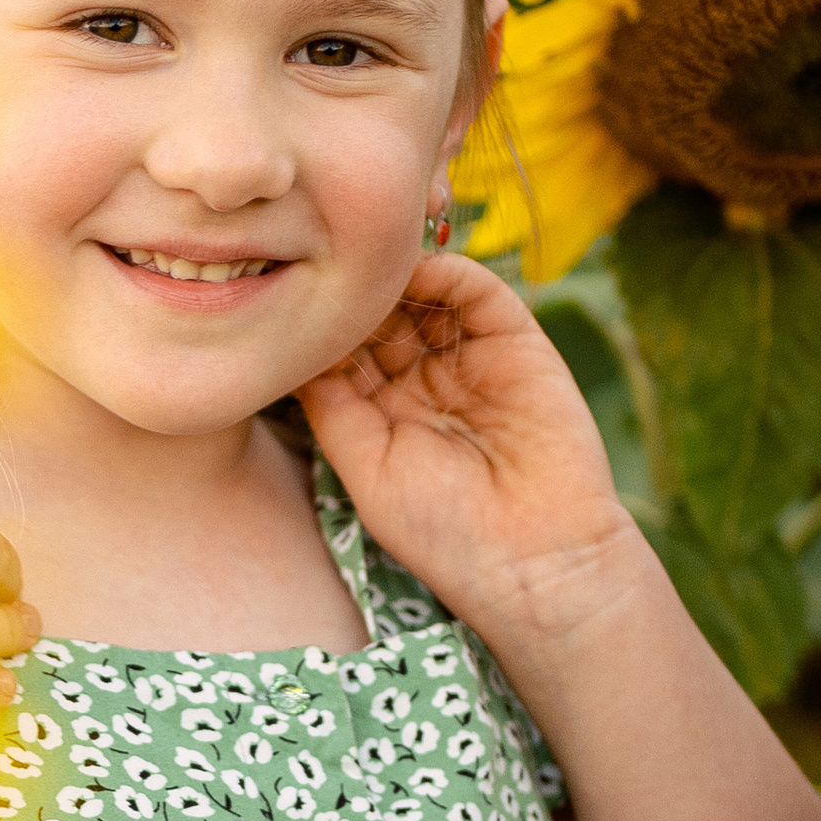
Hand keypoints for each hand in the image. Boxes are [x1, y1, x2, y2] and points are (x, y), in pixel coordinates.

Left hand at [298, 250, 630, 641]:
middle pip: (377, 312)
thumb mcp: (364, 466)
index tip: (286, 303)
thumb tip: (297, 347)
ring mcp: (468, 355)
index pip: (342, 347)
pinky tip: (410, 271)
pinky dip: (441, 270)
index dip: (317, 324)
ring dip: (389, 275)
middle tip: (320, 270)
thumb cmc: (441, 528)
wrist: (534, 555)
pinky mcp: (515, 340)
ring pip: (421, 292)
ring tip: (360, 266)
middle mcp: (423, 377)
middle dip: (350, 292)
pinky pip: (474, 289)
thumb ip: (330, 403)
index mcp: (382, 409)